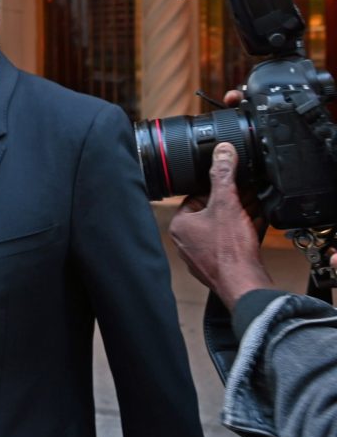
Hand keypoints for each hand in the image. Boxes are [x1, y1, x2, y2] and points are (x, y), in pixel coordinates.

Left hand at [169, 142, 272, 308]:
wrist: (245, 284)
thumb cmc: (229, 249)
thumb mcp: (227, 203)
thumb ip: (224, 175)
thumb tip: (222, 151)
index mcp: (180, 225)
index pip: (194, 196)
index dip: (215, 188)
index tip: (231, 183)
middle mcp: (186, 241)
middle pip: (210, 212)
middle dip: (230, 202)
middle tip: (247, 193)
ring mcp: (201, 255)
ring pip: (221, 228)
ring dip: (238, 216)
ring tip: (254, 205)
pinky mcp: (218, 265)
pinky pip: (230, 243)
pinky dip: (242, 233)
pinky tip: (256, 225)